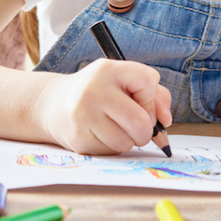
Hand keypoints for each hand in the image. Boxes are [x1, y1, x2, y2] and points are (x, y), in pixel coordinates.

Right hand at [38, 58, 171, 154]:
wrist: (54, 104)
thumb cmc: (100, 91)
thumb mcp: (124, 81)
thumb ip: (155, 95)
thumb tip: (166, 121)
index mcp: (109, 69)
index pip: (148, 82)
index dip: (151, 97)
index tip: (141, 100)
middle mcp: (94, 90)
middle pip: (140, 121)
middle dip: (146, 129)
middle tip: (138, 126)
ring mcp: (84, 116)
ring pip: (127, 142)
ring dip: (129, 140)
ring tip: (117, 127)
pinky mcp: (78, 139)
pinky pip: (111, 152)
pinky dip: (114, 147)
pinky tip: (102, 134)